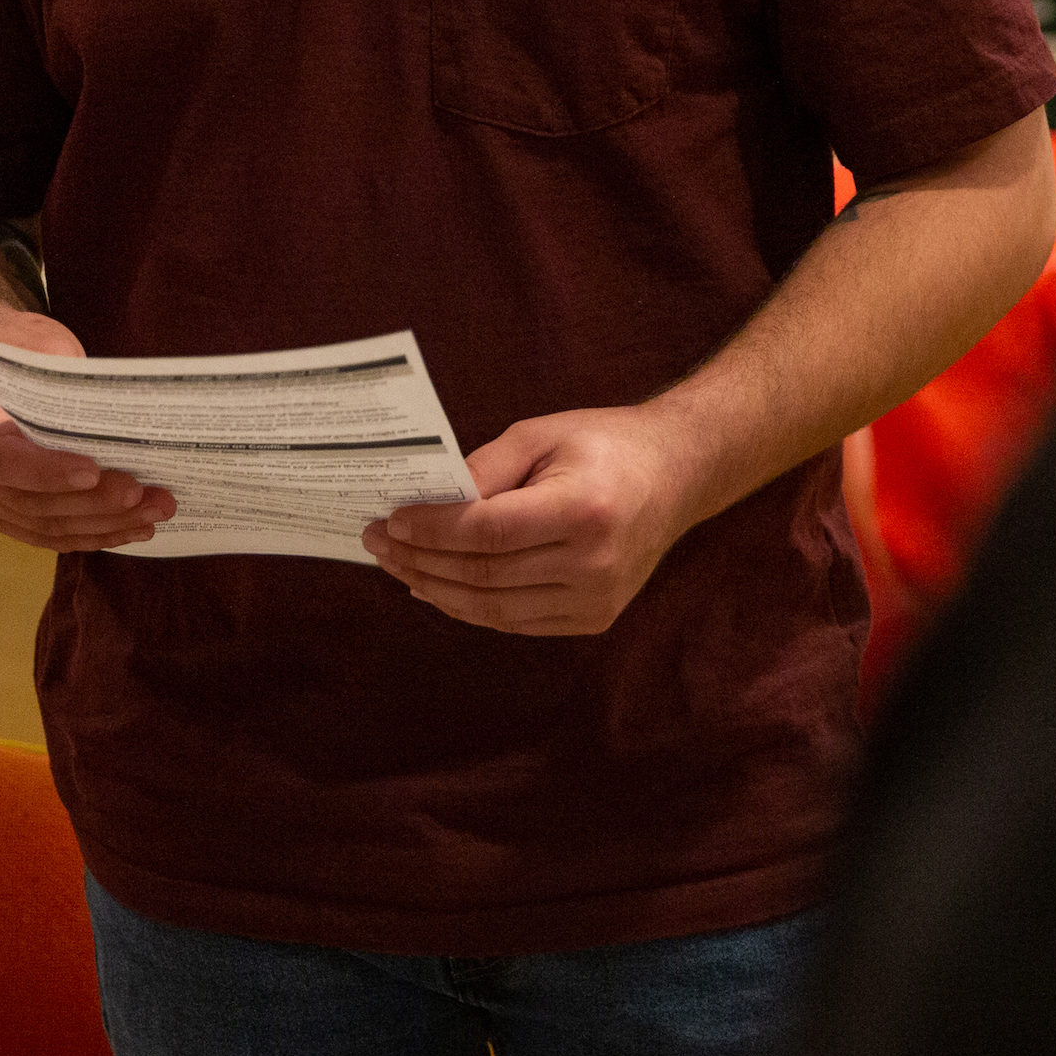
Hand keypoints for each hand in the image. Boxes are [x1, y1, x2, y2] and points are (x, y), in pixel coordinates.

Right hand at [0, 306, 176, 553]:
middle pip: (30, 501)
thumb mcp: (39, 343)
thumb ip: (69, 381)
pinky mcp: (0, 515)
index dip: (46, 471)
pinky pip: (46, 533)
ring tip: (155, 512)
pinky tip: (132, 529)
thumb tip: (125, 418)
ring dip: (105, 523)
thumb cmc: (13, 346)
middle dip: (95, 502)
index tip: (93, 470)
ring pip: (45, 525)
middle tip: (146, 493)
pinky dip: (91, 534)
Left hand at [363, 406, 701, 635]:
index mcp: (583, 511)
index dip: (431, 531)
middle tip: (377, 543)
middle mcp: (594, 564)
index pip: (487, 533)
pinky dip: (470, 607)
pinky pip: (516, 621)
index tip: (389, 521)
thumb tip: (428, 502)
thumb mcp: (542, 434)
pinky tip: (436, 588)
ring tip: (397, 566)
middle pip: (484, 576)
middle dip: (420, 561)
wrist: (678, 475)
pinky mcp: (594, 618)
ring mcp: (597, 600)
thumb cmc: (606, 444)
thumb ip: (485, 469)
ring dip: (436, 589)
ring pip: (493, 609)